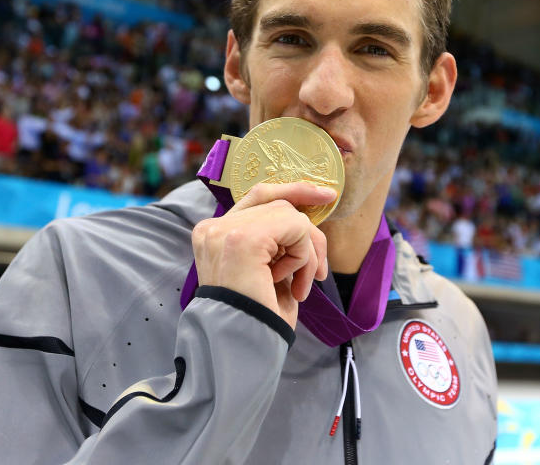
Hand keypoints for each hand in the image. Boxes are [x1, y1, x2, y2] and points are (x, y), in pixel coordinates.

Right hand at [192, 182, 334, 328]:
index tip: (325, 196)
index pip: (258, 196)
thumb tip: (307, 223)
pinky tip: (291, 286)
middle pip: (278, 203)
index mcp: (214, 235)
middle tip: (320, 271)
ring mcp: (226, 231)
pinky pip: (296, 229)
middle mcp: (214, 228)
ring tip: (299, 287)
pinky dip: (303, 258)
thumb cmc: (255, 319)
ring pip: (290, 215)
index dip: (293, 190)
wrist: (240, 348)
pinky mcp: (244, 239)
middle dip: (309, 233)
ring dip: (306, 253)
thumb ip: (277, 245)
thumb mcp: (268, 273)